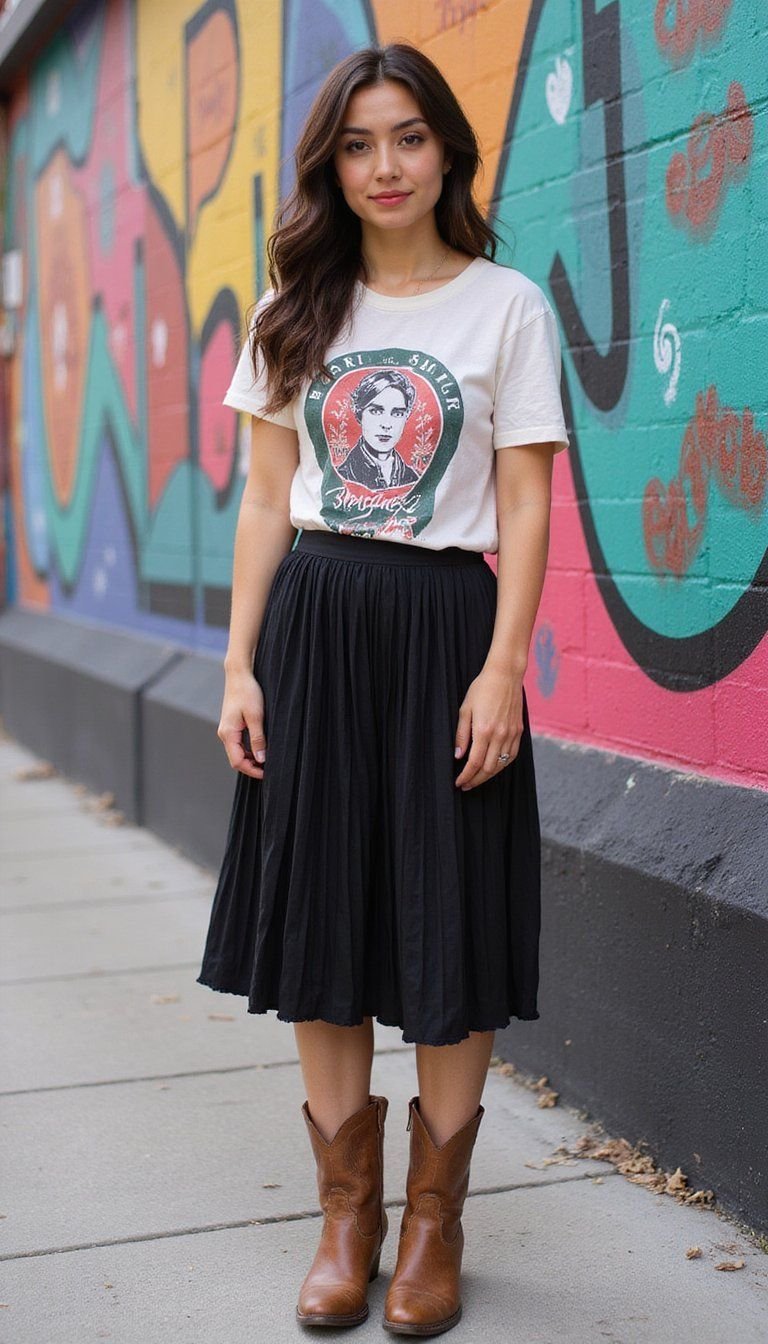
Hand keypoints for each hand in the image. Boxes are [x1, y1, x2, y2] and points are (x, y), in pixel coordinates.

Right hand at [217, 669, 266, 778]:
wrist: (239, 674)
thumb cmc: (247, 692)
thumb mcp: (256, 716)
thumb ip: (258, 739)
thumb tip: (261, 759)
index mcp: (228, 733)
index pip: (237, 761)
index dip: (252, 770)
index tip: (267, 773)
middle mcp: (224, 734)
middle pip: (236, 759)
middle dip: (252, 766)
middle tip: (270, 768)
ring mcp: (227, 730)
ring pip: (237, 752)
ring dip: (251, 758)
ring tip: (267, 759)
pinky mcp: (231, 725)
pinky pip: (238, 743)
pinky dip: (249, 749)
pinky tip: (261, 748)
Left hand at [453, 666, 523, 790]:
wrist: (505, 675)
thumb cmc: (482, 689)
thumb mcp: (465, 709)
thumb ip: (462, 734)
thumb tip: (458, 756)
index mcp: (484, 730)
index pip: (474, 763)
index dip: (466, 776)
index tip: (459, 783)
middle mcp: (500, 735)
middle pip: (489, 769)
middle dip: (476, 780)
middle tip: (466, 785)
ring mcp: (511, 734)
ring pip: (502, 765)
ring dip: (489, 775)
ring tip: (478, 778)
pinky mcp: (519, 731)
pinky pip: (512, 755)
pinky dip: (502, 765)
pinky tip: (494, 766)